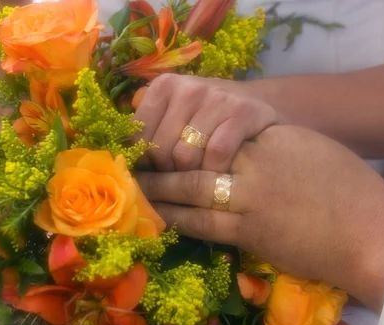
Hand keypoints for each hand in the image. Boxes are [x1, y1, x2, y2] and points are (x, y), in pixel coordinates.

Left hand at [133, 74, 277, 171]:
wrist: (259, 108)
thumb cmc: (208, 120)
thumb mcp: (177, 117)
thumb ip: (151, 132)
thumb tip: (124, 167)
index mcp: (164, 86)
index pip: (137, 136)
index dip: (145, 161)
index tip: (157, 170)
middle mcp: (188, 87)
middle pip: (160, 149)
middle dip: (168, 173)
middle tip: (181, 177)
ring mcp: (216, 98)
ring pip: (185, 156)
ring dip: (192, 176)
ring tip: (200, 176)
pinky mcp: (242, 112)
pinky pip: (215, 156)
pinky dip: (215, 172)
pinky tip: (220, 174)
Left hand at [137, 126, 383, 311]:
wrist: (374, 237)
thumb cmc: (356, 193)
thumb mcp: (317, 152)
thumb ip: (278, 146)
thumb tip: (246, 148)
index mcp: (276, 139)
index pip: (221, 131)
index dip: (190, 137)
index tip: (170, 139)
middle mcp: (258, 164)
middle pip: (199, 158)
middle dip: (165, 161)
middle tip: (138, 163)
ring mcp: (251, 200)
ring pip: (194, 190)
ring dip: (161, 191)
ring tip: (138, 190)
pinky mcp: (250, 235)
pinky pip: (204, 224)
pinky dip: (179, 220)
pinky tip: (160, 219)